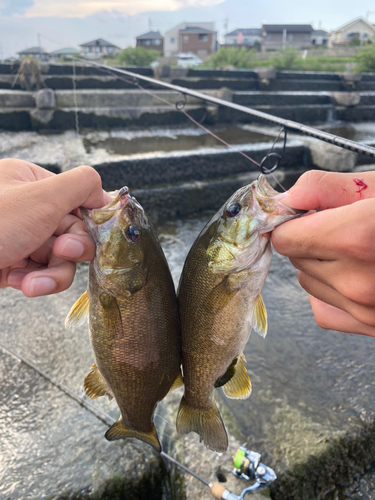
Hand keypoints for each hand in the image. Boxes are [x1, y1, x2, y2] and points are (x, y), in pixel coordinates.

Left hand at [0, 159, 110, 296]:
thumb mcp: (39, 198)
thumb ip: (80, 185)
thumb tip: (105, 191)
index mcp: (29, 182)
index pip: (77, 199)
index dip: (88, 221)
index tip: (92, 236)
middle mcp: (24, 208)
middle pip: (70, 231)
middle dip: (68, 250)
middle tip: (62, 252)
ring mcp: (17, 237)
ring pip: (56, 257)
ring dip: (51, 273)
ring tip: (32, 283)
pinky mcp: (10, 262)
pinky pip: (38, 272)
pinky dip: (33, 280)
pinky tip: (19, 283)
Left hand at [271, 170, 374, 336]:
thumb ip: (325, 188)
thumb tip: (284, 198)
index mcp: (355, 238)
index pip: (284, 237)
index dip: (292, 222)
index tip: (306, 215)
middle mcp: (355, 282)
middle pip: (294, 259)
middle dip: (310, 239)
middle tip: (343, 227)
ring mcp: (363, 310)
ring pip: (307, 282)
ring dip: (320, 265)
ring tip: (357, 250)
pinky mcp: (370, 327)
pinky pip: (322, 310)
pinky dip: (328, 293)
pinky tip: (353, 275)